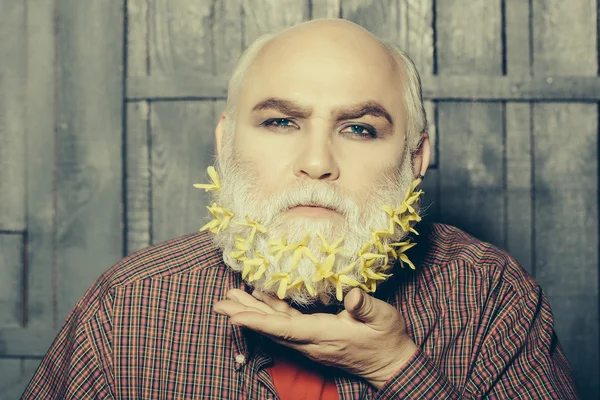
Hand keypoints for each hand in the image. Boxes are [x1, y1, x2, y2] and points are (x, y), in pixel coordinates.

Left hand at [213, 287, 416, 388]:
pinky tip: (259, 298)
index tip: (235, 315)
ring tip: (230, 297)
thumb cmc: (387, 338)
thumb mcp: (384, 319)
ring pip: (274, 326)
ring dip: (251, 312)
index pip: (286, 328)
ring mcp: (310, 341)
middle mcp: (311, 341)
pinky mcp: (312, 337)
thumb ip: (366, 307)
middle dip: (244, 315)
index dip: (260, 320)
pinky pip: (286, 324)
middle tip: (218, 303)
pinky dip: (270, 311)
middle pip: (271, 328)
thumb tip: (352, 296)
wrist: (389, 362)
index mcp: (325, 335)